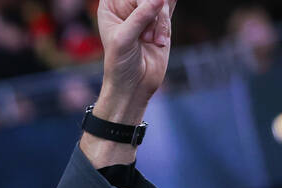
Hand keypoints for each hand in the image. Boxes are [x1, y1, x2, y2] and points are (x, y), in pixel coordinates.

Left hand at [96, 0, 174, 118]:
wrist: (134, 86)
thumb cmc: (120, 64)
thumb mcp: (124, 40)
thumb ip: (140, 17)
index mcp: (111, 5)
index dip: (142, 0)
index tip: (149, 10)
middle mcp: (126, 5)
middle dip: (154, 12)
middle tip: (148, 36)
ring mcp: (145, 11)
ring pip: (163, 1)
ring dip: (161, 22)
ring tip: (154, 42)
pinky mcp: (160, 20)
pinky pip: (171, 7)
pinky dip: (167, 24)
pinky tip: (161, 39)